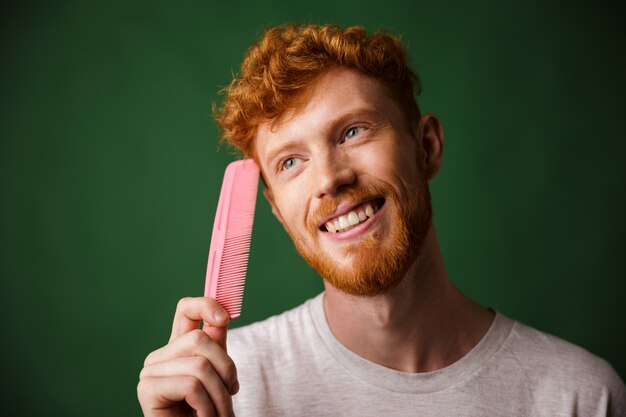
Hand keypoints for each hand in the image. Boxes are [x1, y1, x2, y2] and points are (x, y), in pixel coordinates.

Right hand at [137, 297, 237, 416]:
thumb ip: (218, 343)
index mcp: (177, 348)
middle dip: (226, 369)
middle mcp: (160, 356)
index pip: (186, 309)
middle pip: (200, 339)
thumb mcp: (218, 371)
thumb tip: (224, 313)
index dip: (205, 305)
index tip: (225, 318)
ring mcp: (150, 372)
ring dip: (220, 395)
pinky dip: (207, 406)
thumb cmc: (206, 410)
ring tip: (221, 412)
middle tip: (231, 394)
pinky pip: (191, 385)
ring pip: (200, 365)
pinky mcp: (148, 389)